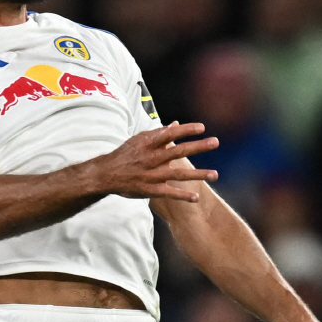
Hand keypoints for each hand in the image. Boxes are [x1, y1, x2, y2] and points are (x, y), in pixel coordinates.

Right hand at [98, 123, 219, 202]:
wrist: (106, 174)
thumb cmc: (125, 155)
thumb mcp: (139, 140)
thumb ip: (159, 133)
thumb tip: (176, 124)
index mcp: (149, 144)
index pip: (170, 133)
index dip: (186, 130)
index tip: (202, 128)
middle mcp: (152, 158)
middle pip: (179, 151)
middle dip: (198, 147)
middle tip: (215, 142)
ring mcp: (152, 175)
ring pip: (179, 174)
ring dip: (198, 174)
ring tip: (215, 174)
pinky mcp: (150, 190)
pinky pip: (169, 193)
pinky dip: (182, 196)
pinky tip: (196, 197)